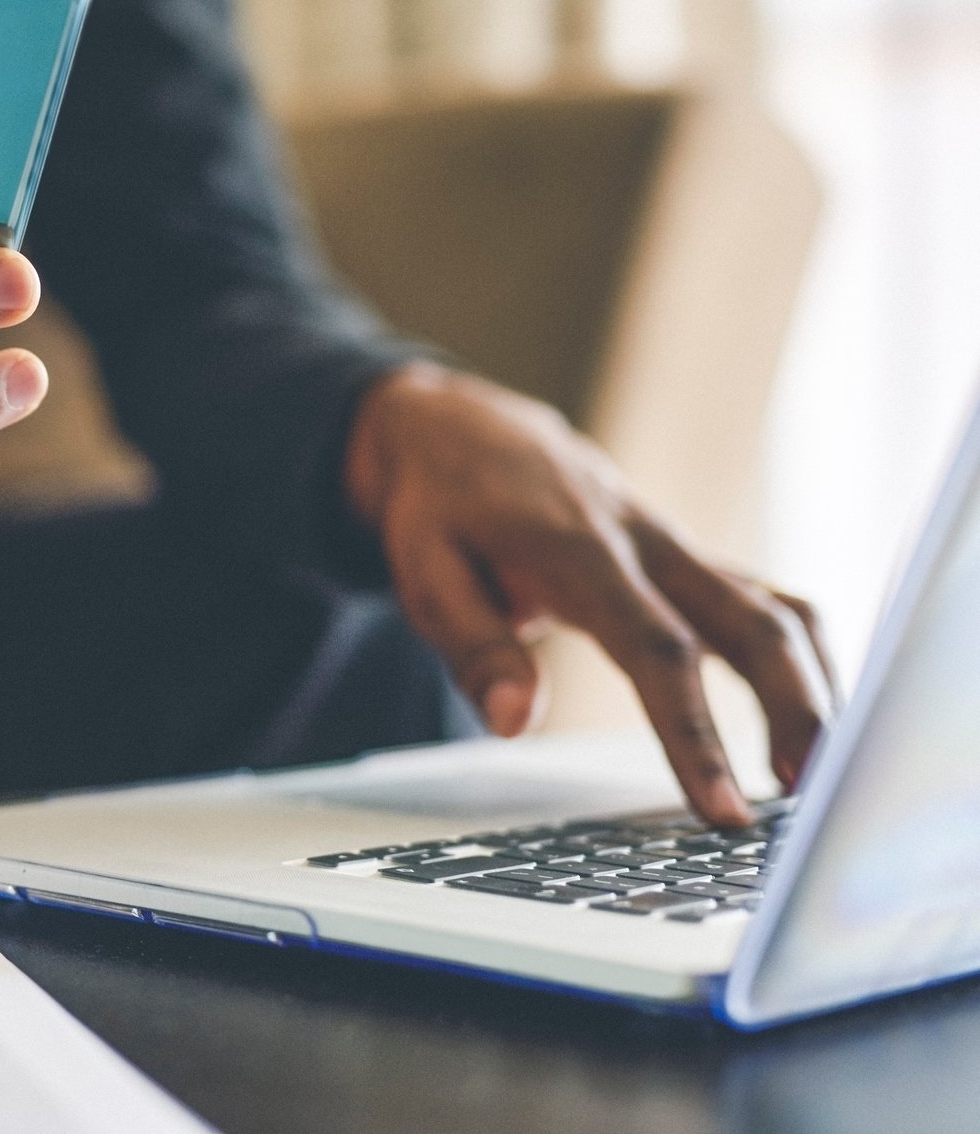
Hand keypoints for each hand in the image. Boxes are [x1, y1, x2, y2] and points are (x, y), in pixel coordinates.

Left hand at [346, 362, 835, 826]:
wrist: (461, 433)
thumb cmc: (441, 509)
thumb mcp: (425, 572)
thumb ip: (474, 647)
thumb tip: (513, 724)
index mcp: (580, 552)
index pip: (656, 650)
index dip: (695, 733)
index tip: (723, 810)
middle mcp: (647, 544)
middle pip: (753, 624)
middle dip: (796, 711)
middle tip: (810, 800)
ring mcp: (676, 548)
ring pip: (777, 610)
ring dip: (813, 689)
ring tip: (817, 778)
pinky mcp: (688, 559)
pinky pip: (766, 603)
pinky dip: (800, 661)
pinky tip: (810, 720)